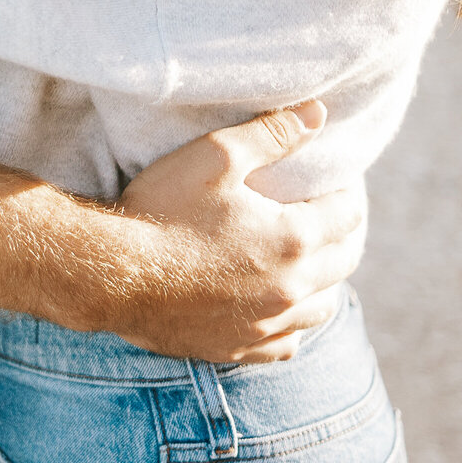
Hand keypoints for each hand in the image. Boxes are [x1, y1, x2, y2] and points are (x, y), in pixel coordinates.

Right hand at [0, 105, 366, 369]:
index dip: (350, 193)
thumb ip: (272, 134)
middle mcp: (289, 290)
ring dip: (326, 282)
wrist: (112, 275)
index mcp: (292, 240)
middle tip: (335, 213)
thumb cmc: (161, 207)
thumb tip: (318, 114)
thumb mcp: (215, 155)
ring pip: (322, 310)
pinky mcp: (236, 348)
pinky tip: (281, 308)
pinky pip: (287, 344)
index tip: (341, 180)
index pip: (347, 216)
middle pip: (344, 262)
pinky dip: (294, 324)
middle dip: (346, 233)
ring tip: (313, 260)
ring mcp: (264, 326)